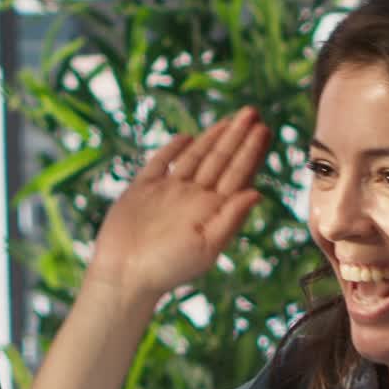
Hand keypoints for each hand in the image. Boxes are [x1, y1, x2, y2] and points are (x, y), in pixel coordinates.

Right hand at [87, 107, 270, 307]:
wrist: (124, 276)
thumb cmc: (167, 269)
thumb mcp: (206, 247)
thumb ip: (230, 219)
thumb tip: (257, 192)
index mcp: (211, 210)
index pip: (237, 175)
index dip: (251, 152)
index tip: (264, 130)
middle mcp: (192, 198)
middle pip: (220, 161)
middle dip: (237, 137)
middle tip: (253, 112)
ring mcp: (167, 192)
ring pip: (195, 157)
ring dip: (212, 138)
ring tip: (230, 119)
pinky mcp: (141, 190)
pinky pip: (160, 163)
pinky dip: (172, 149)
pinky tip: (186, 137)